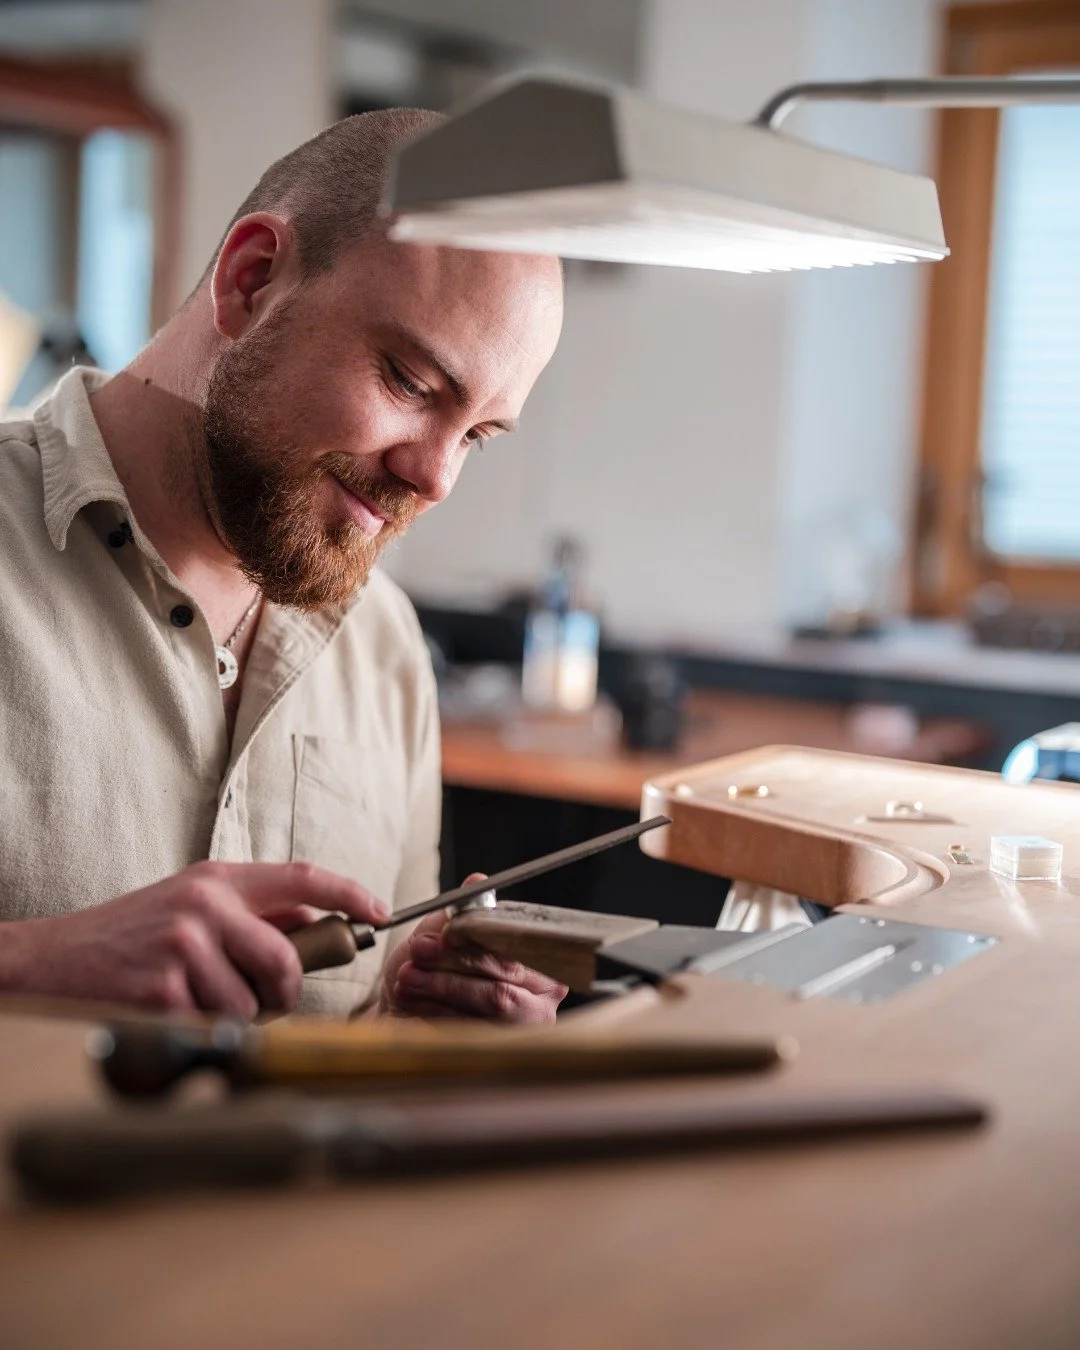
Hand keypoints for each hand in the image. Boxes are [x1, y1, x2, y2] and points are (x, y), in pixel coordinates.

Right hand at [0, 860, 388, 1017]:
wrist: (50, 960)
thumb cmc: (129, 936)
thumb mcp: (191, 904)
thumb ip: (250, 910)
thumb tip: (316, 917)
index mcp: (218, 880)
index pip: (302, 877)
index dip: (350, 893)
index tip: (379, 912)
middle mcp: (205, 906)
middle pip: (288, 957)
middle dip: (287, 990)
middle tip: (269, 999)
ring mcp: (185, 946)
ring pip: (253, 1002)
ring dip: (236, 1016)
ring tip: (197, 1000)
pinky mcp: (165, 988)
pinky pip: (217, 1024)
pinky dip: (203, 1028)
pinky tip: (172, 1011)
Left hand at [378, 875, 567, 1022]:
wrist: (401, 1019)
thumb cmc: (430, 976)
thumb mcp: (442, 937)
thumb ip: (462, 912)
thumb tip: (477, 881)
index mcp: (541, 967)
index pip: (518, 950)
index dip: (482, 942)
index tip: (448, 935)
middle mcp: (540, 1003)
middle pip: (503, 981)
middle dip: (454, 965)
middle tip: (420, 954)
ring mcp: (520, 1034)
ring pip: (486, 1005)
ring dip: (440, 988)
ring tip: (408, 978)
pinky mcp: (495, 1055)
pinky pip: (469, 1032)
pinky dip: (434, 1014)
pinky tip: (411, 1003)